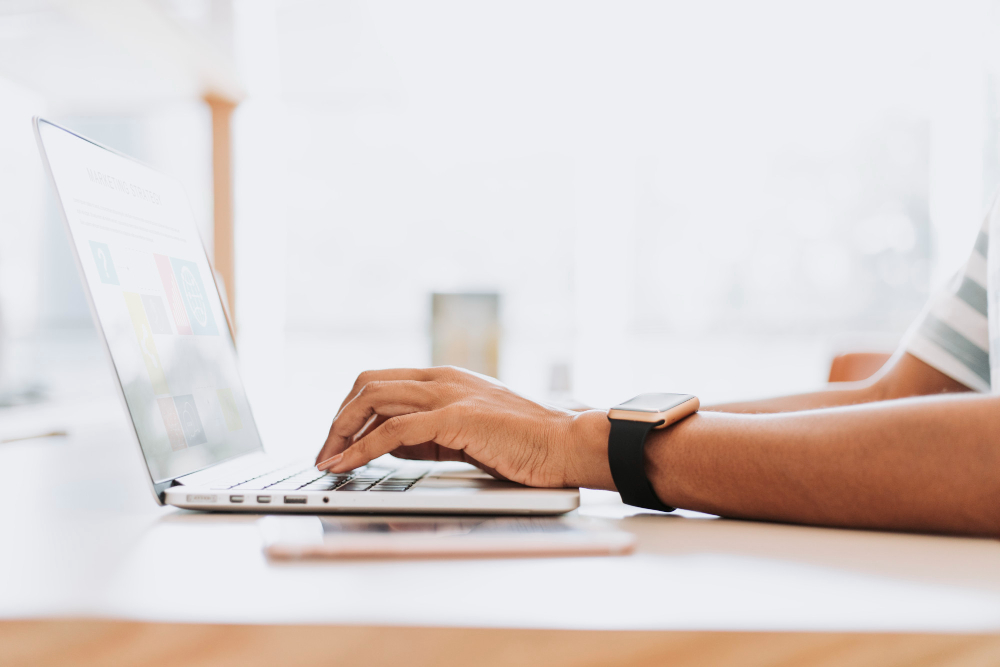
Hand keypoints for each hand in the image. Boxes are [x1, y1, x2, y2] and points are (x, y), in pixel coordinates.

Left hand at [314, 366, 613, 488]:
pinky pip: (394, 431)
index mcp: (444, 377)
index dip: (349, 410)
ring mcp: (448, 394)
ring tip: (328, 462)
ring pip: (373, 399)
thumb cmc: (524, 443)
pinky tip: (348, 465)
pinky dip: (362, 449)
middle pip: (367, 384)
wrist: (566, 444)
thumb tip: (387, 444)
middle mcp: (442, 378)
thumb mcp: (466, 432)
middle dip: (337, 420)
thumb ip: (427, 433)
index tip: (335, 441)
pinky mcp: (456, 418)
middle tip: (324, 454)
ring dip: (341, 432)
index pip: (379, 381)